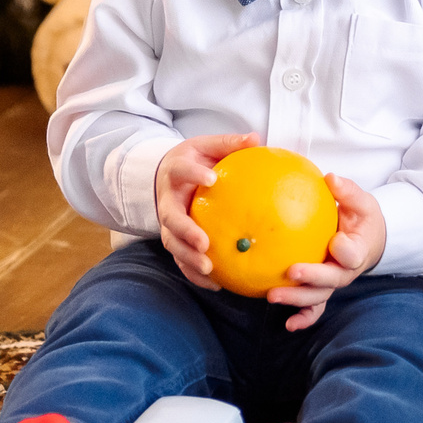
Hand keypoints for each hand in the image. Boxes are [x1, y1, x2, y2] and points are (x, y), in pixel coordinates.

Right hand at [157, 133, 260, 288]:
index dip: (192, 175)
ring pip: (173, 244)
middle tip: (203, 242)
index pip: (180, 172)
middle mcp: (167, 200)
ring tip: (208, 269)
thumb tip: (255, 138)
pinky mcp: (174, 240)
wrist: (167, 175)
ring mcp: (168, 223)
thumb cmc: (194, 160)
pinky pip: (182, 260)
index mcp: (176, 172)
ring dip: (188, 258)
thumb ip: (229, 143)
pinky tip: (216, 284)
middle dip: (185, 232)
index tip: (211, 179)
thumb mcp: (208, 146)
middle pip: (170, 218)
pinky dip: (195, 275)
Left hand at [268, 174, 387, 331]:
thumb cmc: (362, 218)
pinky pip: (314, 308)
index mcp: (357, 249)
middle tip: (291, 271)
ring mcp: (333, 284)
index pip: (353, 252)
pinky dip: (303, 319)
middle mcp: (346, 271)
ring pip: (318, 297)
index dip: (345, 249)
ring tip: (272, 296)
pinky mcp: (323, 290)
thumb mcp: (361, 202)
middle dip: (312, 278)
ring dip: (297, 299)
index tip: (335, 240)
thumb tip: (330, 178)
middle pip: (331, 280)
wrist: (368, 240)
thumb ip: (348, 191)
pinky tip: (286, 325)